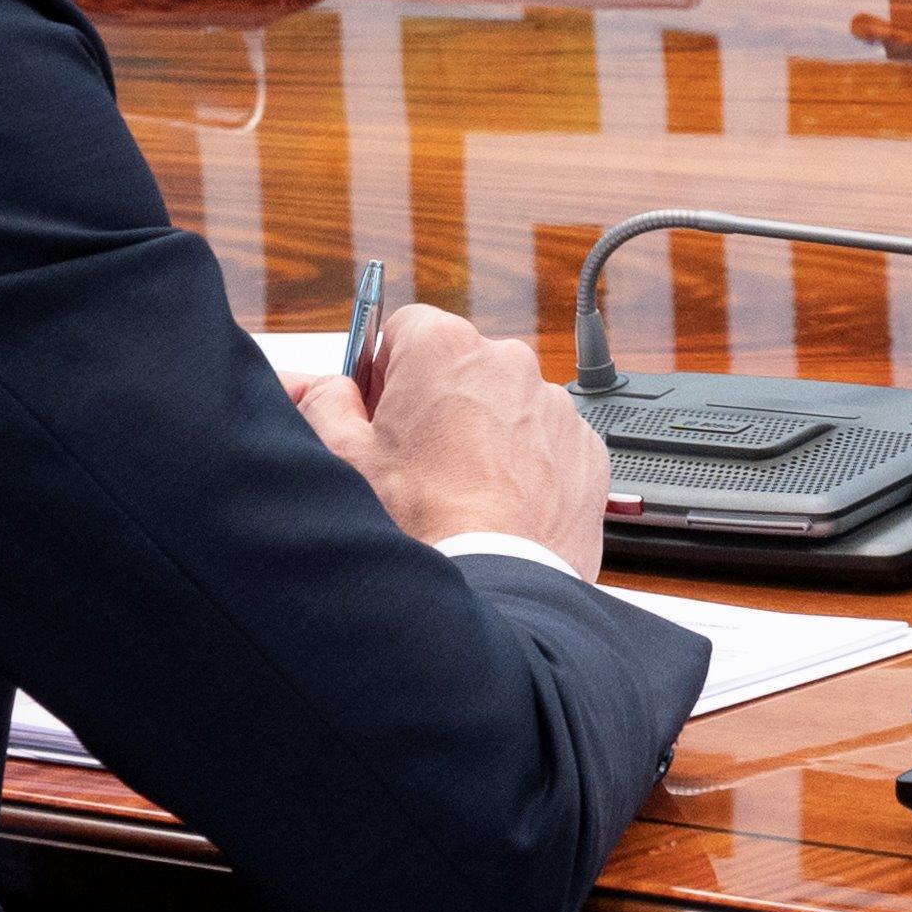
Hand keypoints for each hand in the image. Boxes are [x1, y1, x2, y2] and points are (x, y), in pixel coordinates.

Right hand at [295, 304, 611, 573]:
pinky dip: (526, 467)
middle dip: (437, 403)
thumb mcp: (343, 458)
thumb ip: (325, 403)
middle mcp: (508, 362)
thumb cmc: (422, 524)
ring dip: (484, 434)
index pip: (405, 328)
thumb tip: (327, 389)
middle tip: (415, 460)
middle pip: (459, 367)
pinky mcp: (585, 448)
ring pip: (506, 406)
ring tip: (459, 493)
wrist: (496, 583)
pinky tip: (499, 507)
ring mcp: (554, 405)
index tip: (382, 410)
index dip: (386, 372)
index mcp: (444, 347)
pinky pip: (546, 444)